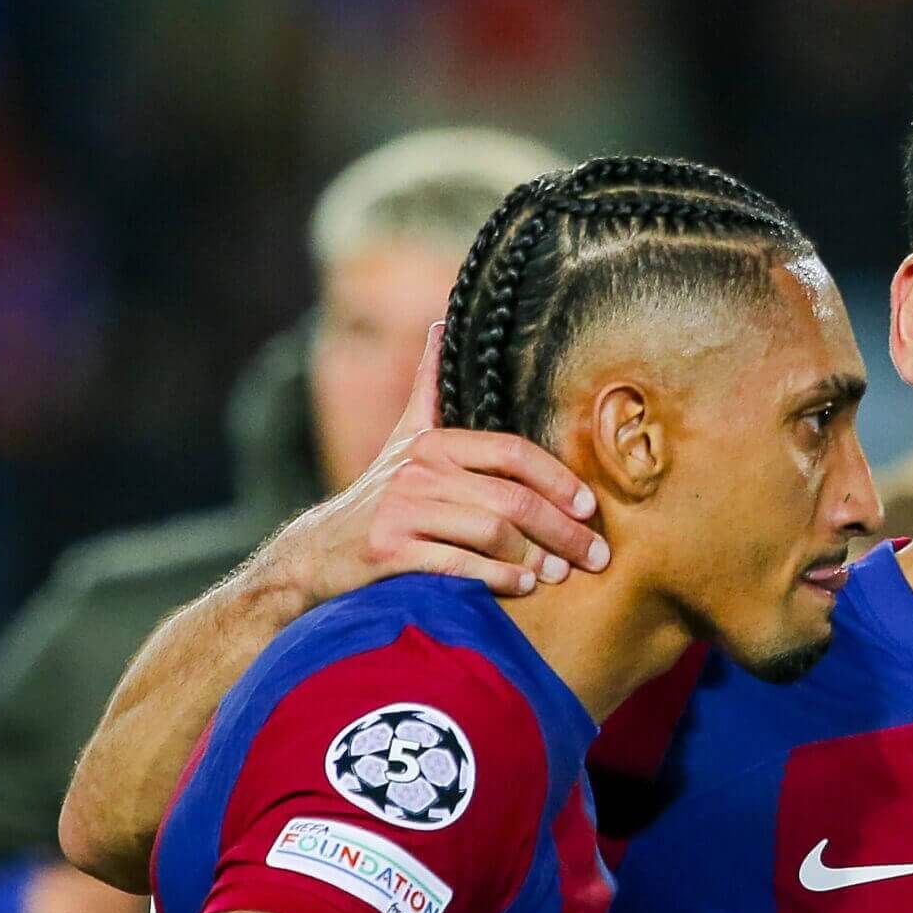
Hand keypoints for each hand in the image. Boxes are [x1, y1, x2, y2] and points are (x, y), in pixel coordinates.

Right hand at [265, 323, 609, 604]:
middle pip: (512, 497)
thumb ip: (429, 389)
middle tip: (595, 555)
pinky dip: (498, 579)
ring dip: (535, 557)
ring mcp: (402, 510)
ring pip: (491, 531)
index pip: (513, 453)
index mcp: (434, 442)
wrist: (316, 551)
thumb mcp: (404, 437)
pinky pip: (460, 565)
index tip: (588, 506)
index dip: (558, 479)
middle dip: (562, 529)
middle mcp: (419, 470)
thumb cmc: (380, 495)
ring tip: (560, 574)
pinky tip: (523, 588)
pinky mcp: (389, 551)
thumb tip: (440, 324)